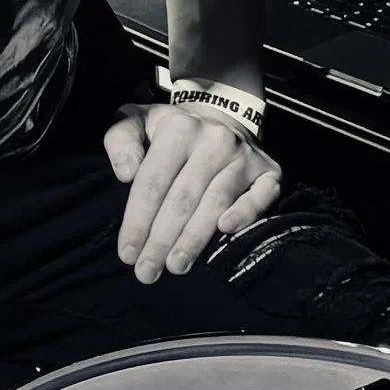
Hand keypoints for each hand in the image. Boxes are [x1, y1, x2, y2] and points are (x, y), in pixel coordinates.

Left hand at [105, 98, 281, 280]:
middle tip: (147, 272)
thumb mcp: (136, 123)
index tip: (127, 254)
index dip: (138, 221)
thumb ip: (120, 141)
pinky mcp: (269, 171)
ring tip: (176, 265)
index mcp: (178, 128)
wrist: (223, 116)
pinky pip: (261, 196)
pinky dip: (245, 214)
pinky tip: (226, 231)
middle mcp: (214, 140)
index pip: (153, 182)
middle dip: (162, 240)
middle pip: (183, 199)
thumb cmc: (170, 131)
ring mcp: (244, 156)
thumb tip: (125, 173)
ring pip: (216, 203)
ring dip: (194, 239)